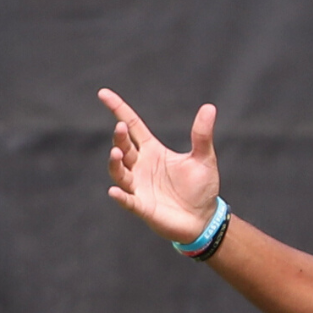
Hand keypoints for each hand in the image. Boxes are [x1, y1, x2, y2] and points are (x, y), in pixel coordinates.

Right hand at [98, 89, 221, 237]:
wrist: (203, 218)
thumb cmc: (201, 188)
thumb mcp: (204, 158)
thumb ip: (202, 135)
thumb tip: (209, 107)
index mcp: (152, 150)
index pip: (132, 125)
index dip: (118, 109)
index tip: (103, 94)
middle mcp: (140, 166)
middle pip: (124, 147)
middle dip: (120, 137)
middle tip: (121, 127)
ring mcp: (138, 186)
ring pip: (119, 171)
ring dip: (115, 162)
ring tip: (117, 152)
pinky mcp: (142, 206)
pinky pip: (127, 200)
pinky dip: (120, 195)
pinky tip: (114, 191)